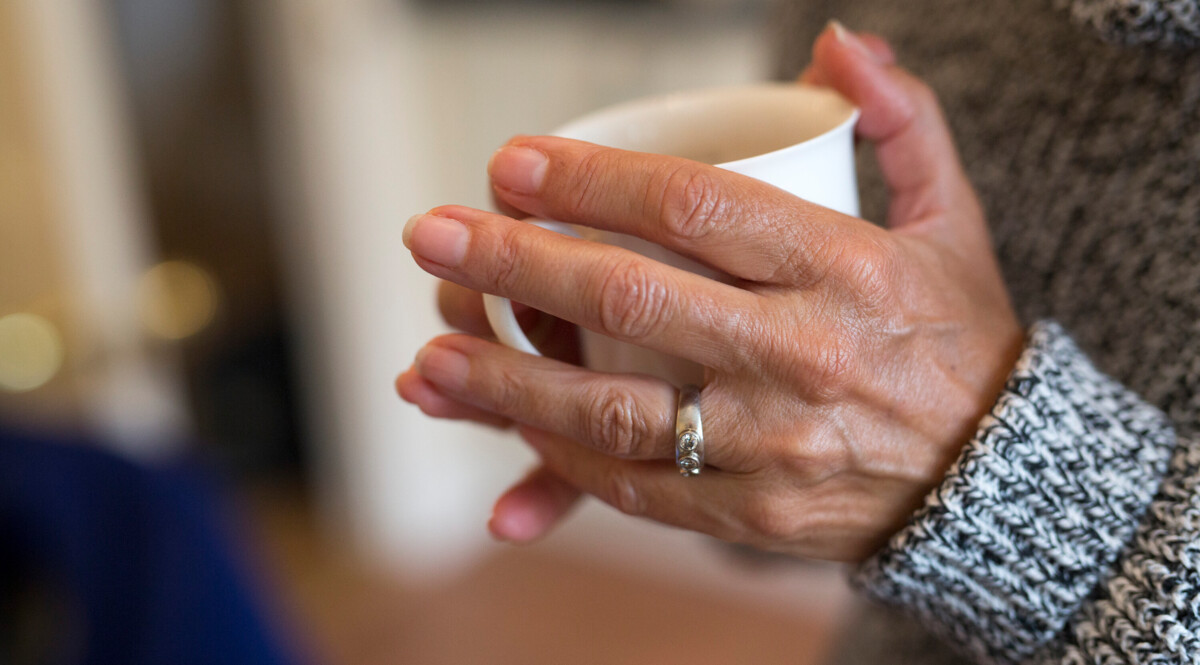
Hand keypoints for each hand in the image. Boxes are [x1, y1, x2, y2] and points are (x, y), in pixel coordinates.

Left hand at [397, 23, 1023, 560]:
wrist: (999, 480)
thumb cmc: (958, 337)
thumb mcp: (952, 217)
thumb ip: (901, 119)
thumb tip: (837, 40)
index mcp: (846, 270)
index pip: (694, 209)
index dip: (589, 181)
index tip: (513, 164)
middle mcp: (804, 357)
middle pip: (630, 300)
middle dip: (514, 262)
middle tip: (433, 232)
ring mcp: (775, 445)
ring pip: (614, 411)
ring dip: (507, 383)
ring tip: (427, 357)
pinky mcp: (756, 514)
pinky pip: (638, 488)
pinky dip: (565, 460)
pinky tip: (508, 430)